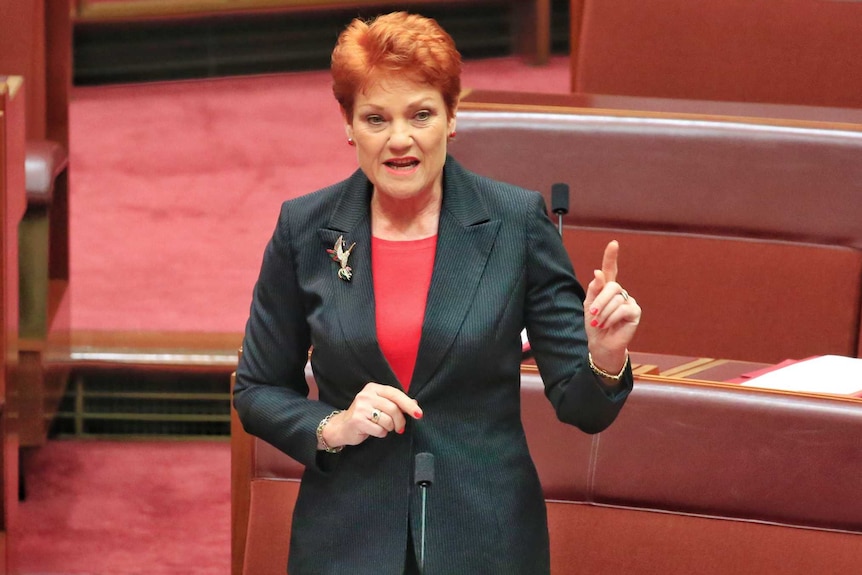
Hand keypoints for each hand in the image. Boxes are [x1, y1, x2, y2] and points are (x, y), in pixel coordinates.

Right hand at [321, 382, 422, 449]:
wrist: (342, 427)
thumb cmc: (365, 416)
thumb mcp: (380, 405)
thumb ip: (396, 403)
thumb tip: (415, 404)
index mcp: (373, 388)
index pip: (395, 394)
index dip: (408, 404)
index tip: (419, 414)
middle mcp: (366, 395)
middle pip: (393, 408)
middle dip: (400, 421)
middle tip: (400, 428)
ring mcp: (360, 407)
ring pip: (387, 420)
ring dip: (389, 428)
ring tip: (382, 427)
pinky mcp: (357, 420)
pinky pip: (379, 430)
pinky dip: (381, 433)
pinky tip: (374, 431)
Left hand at [583, 240, 641, 372]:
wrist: (600, 343)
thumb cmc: (594, 325)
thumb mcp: (589, 306)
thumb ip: (594, 289)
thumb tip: (598, 273)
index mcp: (606, 288)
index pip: (610, 270)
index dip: (611, 257)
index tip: (613, 244)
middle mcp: (619, 292)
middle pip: (611, 286)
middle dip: (600, 301)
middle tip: (593, 314)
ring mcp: (628, 301)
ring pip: (616, 299)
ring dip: (604, 313)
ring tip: (600, 323)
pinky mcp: (635, 312)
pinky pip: (623, 309)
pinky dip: (612, 318)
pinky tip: (608, 325)